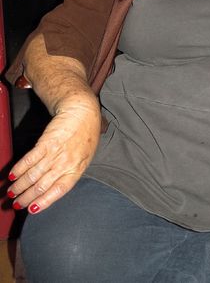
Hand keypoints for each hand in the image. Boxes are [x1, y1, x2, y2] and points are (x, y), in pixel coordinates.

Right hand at [8, 95, 100, 213]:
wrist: (83, 112)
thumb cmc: (85, 135)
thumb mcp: (84, 157)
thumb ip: (71, 172)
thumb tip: (53, 188)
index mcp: (77, 169)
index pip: (59, 191)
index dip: (44, 202)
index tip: (31, 210)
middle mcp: (66, 163)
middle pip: (42, 185)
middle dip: (26, 197)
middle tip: (16, 203)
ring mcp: (56, 153)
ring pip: (33, 175)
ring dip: (19, 185)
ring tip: (11, 191)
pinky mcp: (46, 142)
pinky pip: (30, 159)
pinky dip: (19, 169)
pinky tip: (12, 176)